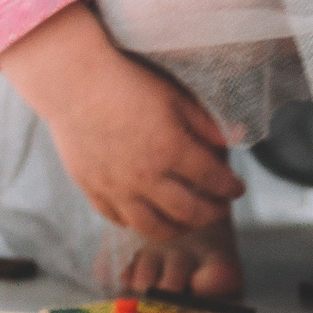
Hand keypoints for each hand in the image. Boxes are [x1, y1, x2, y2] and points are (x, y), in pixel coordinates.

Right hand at [0, 3, 243, 241]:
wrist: (74, 83)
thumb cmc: (127, 83)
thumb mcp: (175, 96)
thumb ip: (206, 123)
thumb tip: (235, 140)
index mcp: (172, 150)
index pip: (213, 180)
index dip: (231, 188)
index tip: (238, 188)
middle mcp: (146, 177)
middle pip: (189, 212)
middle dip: (211, 213)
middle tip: (220, 209)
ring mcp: (118, 188)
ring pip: (154, 227)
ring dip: (178, 229)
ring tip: (188, 223)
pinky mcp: (93, 190)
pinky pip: (119, 219)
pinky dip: (138, 223)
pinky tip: (148, 216)